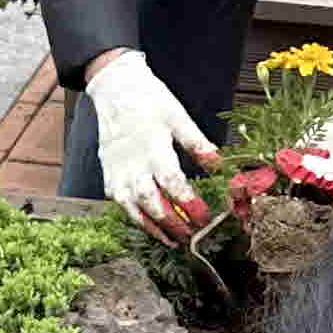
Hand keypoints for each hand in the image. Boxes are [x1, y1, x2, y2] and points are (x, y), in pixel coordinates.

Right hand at [86, 50, 218, 238]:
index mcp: (154, 151)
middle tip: (194, 237)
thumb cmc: (150, 102)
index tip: (206, 218)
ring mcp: (118, 176)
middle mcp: (133, 168)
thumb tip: (222, 167)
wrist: (115, 90)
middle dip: (176, 225)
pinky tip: (155, 227)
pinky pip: (125, 207)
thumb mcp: (179, 118)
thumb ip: (199, 146)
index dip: (191, 206)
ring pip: (136, 213)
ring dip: (156, 230)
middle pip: (155, 206)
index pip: (175, 186)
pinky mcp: (110, 179)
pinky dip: (140, 220)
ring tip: (175, 241)